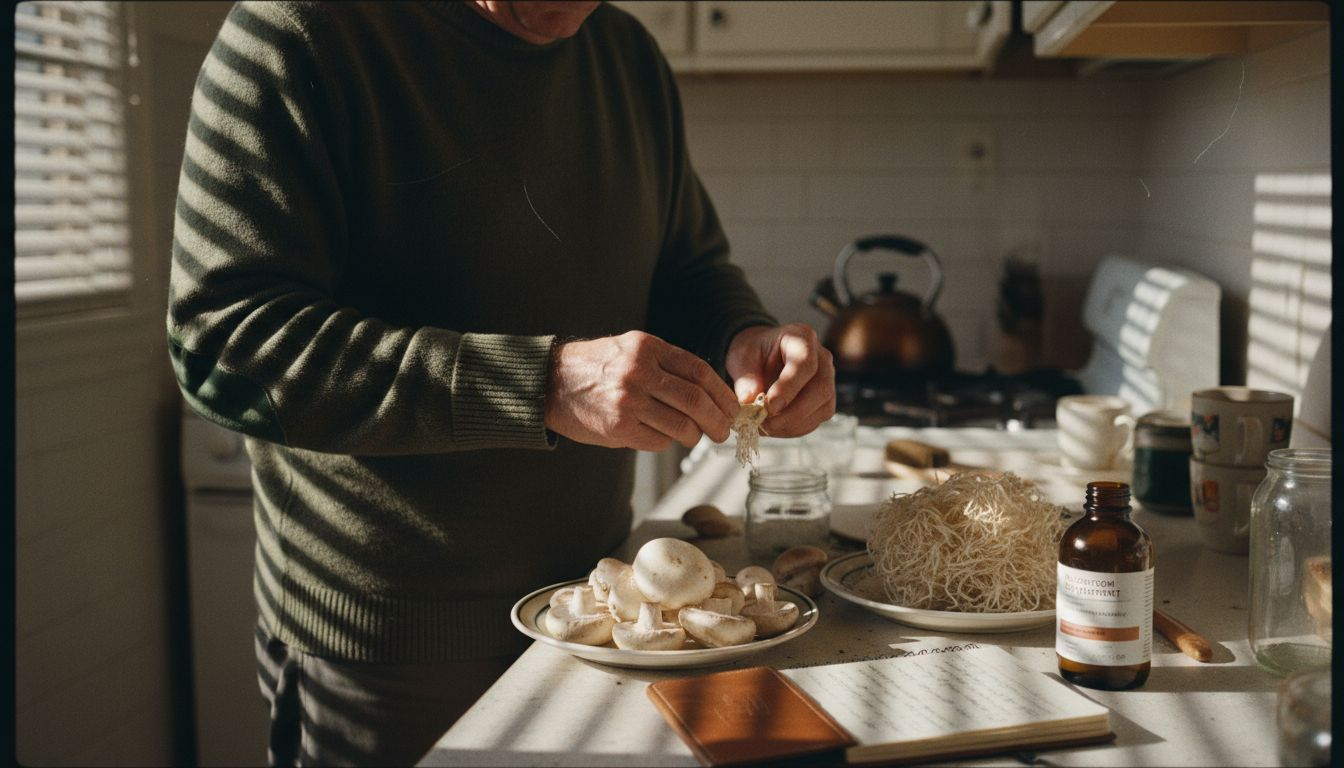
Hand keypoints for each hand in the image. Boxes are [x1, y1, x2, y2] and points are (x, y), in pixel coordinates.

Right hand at [545, 331, 739, 450]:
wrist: (549, 382)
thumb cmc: (596, 367)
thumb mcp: (631, 349)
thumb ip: (666, 365)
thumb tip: (709, 392)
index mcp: (647, 348)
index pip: (699, 371)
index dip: (722, 393)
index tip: (732, 408)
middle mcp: (639, 372)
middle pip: (696, 401)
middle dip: (717, 421)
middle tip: (723, 431)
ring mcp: (628, 401)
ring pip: (681, 426)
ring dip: (694, 436)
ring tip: (693, 436)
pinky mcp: (618, 427)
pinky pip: (658, 441)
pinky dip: (666, 442)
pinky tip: (660, 435)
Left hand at [725, 323, 835, 437]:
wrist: (762, 357)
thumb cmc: (754, 353)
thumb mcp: (742, 357)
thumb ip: (745, 377)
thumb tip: (749, 401)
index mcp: (802, 338)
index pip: (805, 364)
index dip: (789, 387)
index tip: (770, 406)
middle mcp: (822, 359)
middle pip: (821, 389)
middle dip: (793, 413)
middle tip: (766, 424)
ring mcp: (827, 380)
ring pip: (822, 408)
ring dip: (793, 425)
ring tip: (765, 427)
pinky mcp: (824, 401)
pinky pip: (816, 420)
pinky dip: (794, 429)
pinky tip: (774, 428)